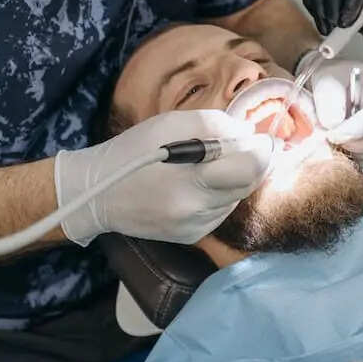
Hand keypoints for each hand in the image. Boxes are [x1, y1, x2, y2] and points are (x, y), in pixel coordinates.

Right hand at [55, 110, 273, 245]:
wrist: (99, 195)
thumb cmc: (132, 152)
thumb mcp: (170, 124)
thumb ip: (214, 124)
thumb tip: (247, 131)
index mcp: (190, 180)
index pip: (249, 169)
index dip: (262, 151)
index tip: (263, 138)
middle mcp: (196, 210)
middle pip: (248, 185)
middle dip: (253, 163)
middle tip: (247, 145)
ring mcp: (194, 227)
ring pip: (237, 198)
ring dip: (236, 178)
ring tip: (216, 163)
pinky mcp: (191, 237)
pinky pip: (221, 212)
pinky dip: (221, 194)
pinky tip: (202, 183)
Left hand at [303, 58, 362, 167]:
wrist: (336, 85)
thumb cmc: (333, 79)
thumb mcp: (325, 80)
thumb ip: (328, 100)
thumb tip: (335, 125)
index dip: (354, 131)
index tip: (331, 135)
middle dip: (353, 146)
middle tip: (329, 140)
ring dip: (353, 152)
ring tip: (334, 138)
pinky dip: (357, 157)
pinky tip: (343, 143)